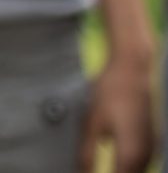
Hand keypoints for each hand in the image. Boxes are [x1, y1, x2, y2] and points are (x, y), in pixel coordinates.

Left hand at [79, 56, 155, 172]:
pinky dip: (128, 167)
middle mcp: (146, 154)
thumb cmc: (110, 93)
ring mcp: (152, 147)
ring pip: (137, 171)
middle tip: (89, 171)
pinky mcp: (152, 140)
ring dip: (121, 172)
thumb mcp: (92, 123)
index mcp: (130, 153)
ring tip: (99, 168)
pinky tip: (115, 162)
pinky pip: (142, 163)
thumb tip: (81, 172)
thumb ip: (87, 154)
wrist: (132, 71)